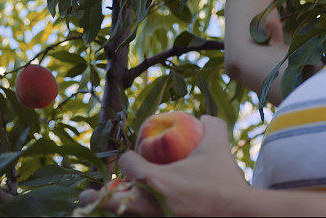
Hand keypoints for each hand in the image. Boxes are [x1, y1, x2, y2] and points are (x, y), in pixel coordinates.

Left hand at [78, 116, 249, 215]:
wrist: (239, 213)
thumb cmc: (223, 179)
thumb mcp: (217, 145)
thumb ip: (211, 125)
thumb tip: (202, 117)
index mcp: (155, 179)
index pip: (128, 165)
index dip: (127, 159)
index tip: (132, 158)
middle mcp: (149, 204)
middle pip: (112, 202)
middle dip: (97, 197)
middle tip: (86, 194)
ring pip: (125, 215)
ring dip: (116, 208)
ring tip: (104, 204)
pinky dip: (133, 215)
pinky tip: (134, 210)